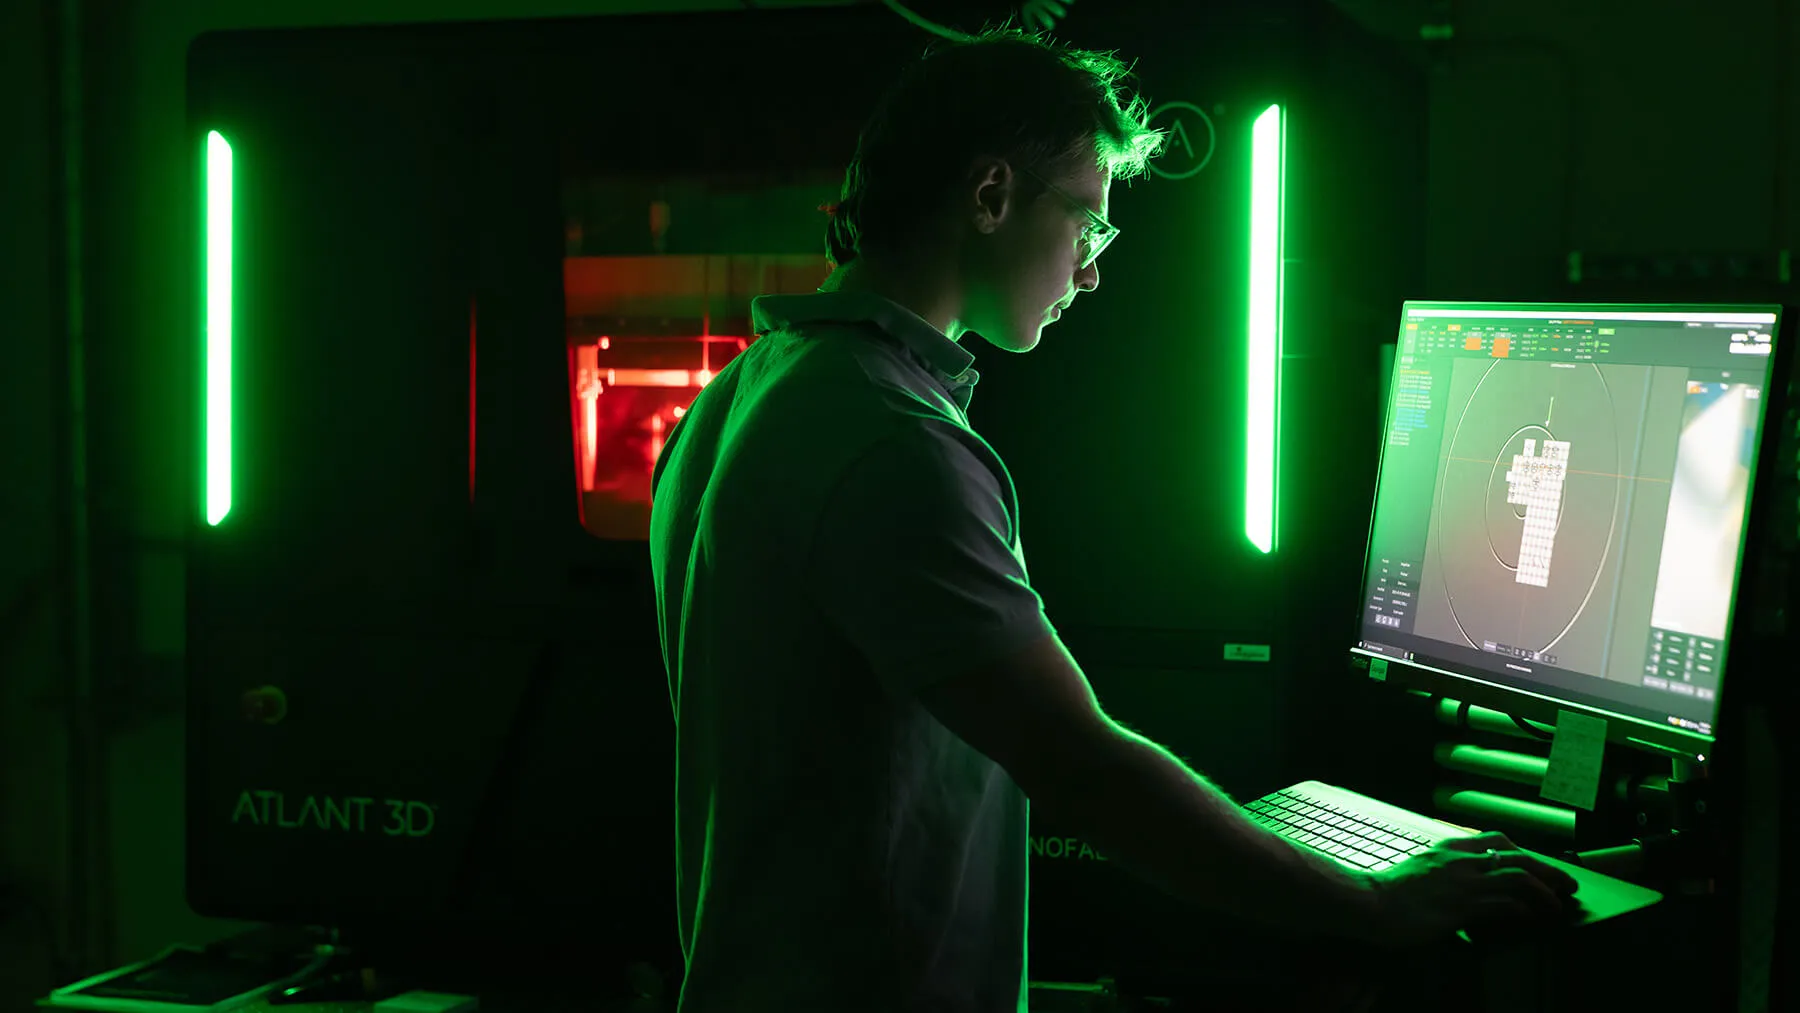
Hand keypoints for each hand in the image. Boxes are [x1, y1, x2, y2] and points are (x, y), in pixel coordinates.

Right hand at [1364, 831, 1579, 948]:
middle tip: (1567, 885)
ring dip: (1545, 892)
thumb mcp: (1422, 869)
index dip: (1526, 853)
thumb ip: (1447, 870)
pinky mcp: (1461, 906)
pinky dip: (1523, 910)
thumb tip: (1468, 882)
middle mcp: (1460, 860)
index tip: (1540, 866)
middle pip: (1517, 856)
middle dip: (1549, 870)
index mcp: (1450, 848)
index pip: (1498, 840)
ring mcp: (1462, 882)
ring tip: (1558, 905)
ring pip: (1518, 877)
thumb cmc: (1390, 892)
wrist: (1367, 902)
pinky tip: (1530, 918)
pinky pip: (1504, 904)